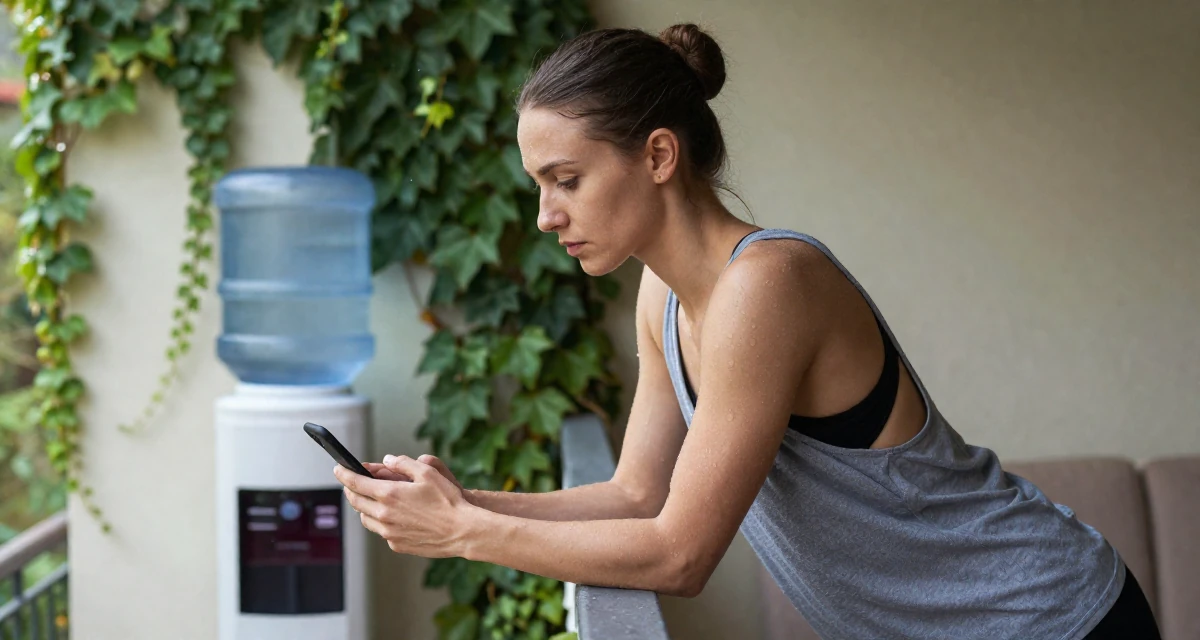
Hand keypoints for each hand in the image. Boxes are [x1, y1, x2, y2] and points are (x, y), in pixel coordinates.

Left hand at [334, 455, 474, 557]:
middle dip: (350, 489)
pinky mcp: (396, 544)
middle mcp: (384, 514)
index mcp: (389, 493)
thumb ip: (403, 463)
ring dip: (363, 507)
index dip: (343, 473)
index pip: (355, 482)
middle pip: (356, 501)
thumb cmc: (448, 500)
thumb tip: (387, 460)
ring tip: (371, 500)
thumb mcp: (428, 472)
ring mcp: (389, 532)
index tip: (338, 469)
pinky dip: (381, 522)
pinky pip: (381, 531)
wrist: (462, 531)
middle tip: (352, 483)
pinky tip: (392, 517)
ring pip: (365, 518)